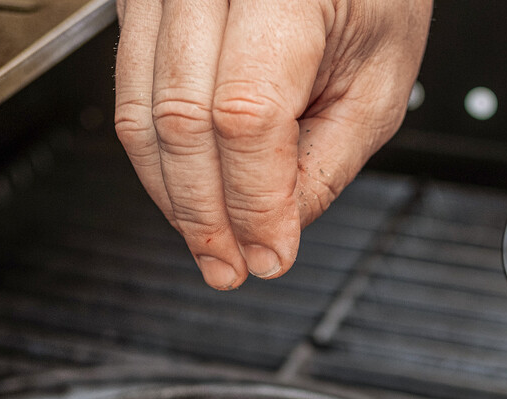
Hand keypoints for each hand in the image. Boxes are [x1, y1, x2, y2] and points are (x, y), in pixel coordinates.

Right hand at [114, 0, 432, 288]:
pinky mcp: (141, 5)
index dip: (252, 202)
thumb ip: (323, 167)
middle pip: (180, 121)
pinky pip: (129, 98)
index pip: (246, 116)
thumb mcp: (377, 87)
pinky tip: (190, 194)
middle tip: (229, 265)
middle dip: (204, 216)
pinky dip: (159, 162)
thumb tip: (270, 233)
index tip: (268, 254)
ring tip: (210, 243)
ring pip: (139, 116)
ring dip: (175, 198)